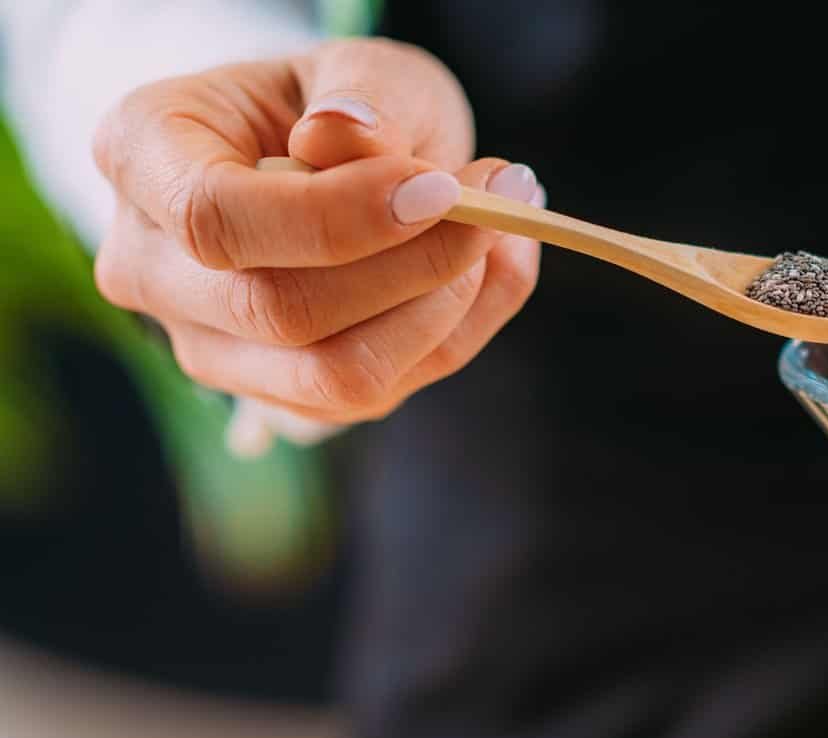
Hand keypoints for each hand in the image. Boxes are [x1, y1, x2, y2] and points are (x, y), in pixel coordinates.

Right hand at [92, 38, 542, 449]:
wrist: (325, 158)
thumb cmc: (332, 102)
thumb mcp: (356, 69)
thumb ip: (363, 97)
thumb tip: (355, 139)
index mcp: (141, 158)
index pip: (216, 219)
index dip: (335, 217)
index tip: (441, 188)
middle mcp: (151, 269)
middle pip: (281, 311)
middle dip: (414, 265)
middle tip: (499, 199)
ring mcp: (210, 348)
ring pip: (337, 375)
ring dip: (446, 309)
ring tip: (505, 227)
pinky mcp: (282, 398)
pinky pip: (382, 392)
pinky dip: (458, 333)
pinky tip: (491, 267)